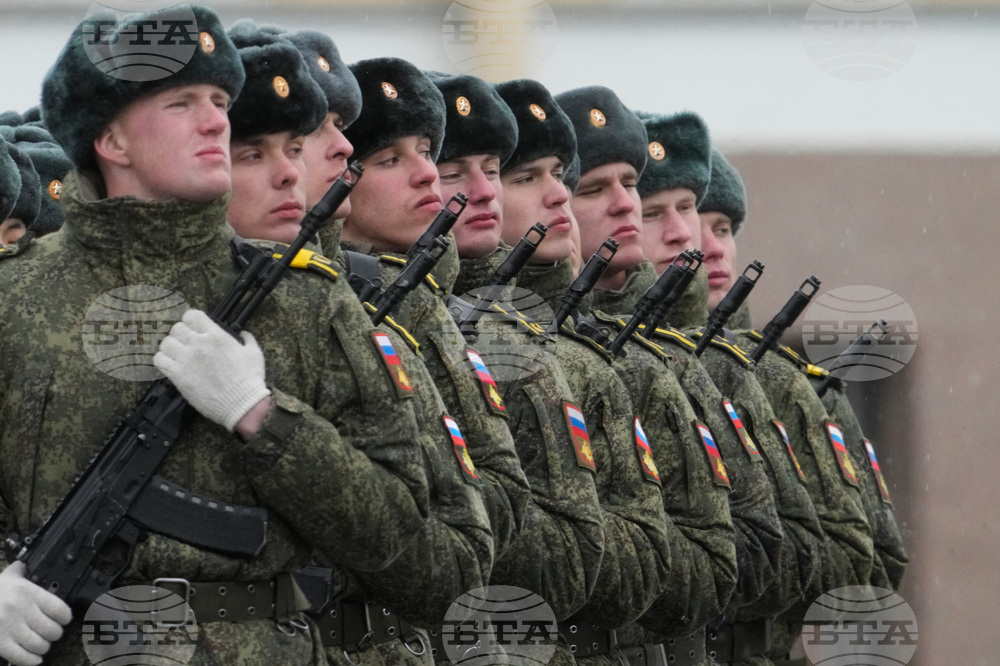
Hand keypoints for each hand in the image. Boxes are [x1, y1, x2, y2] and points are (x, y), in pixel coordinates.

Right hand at [0, 561, 71, 665]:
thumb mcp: (7, 577)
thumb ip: (22, 570)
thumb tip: (32, 563)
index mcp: (27, 592)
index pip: (60, 609)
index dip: (65, 618)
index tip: (63, 619)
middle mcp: (20, 610)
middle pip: (53, 631)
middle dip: (54, 634)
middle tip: (50, 632)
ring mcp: (9, 628)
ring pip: (40, 645)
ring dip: (43, 646)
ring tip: (40, 643)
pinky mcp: (0, 643)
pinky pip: (23, 658)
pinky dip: (32, 660)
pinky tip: (34, 658)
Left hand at [153, 309, 271, 432]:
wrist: (241, 403)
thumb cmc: (249, 379)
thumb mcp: (254, 353)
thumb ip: (247, 339)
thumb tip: (243, 334)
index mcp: (216, 336)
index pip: (193, 315)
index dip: (192, 320)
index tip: (195, 328)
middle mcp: (198, 344)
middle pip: (177, 328)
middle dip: (181, 334)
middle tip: (187, 344)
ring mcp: (186, 359)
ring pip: (165, 343)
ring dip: (170, 347)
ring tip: (177, 355)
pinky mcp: (178, 376)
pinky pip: (159, 360)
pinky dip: (163, 361)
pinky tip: (171, 365)